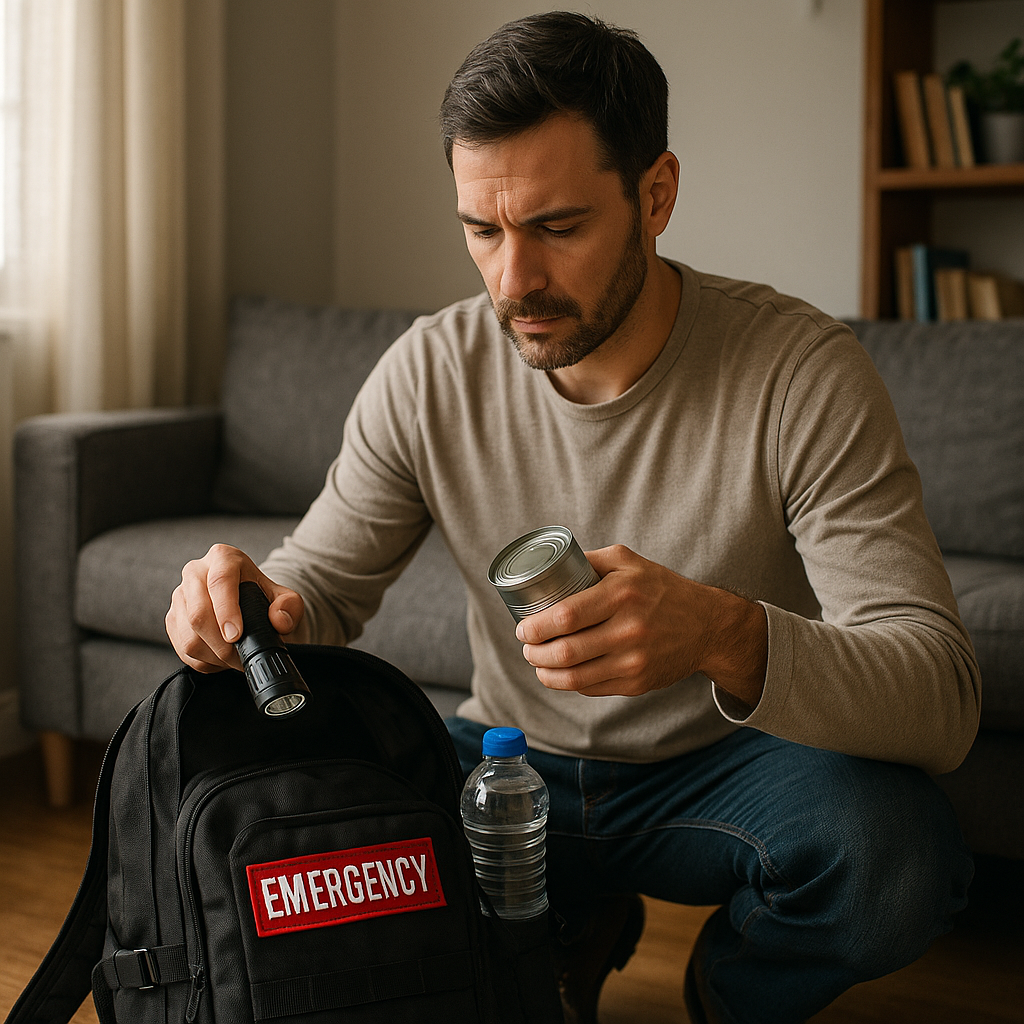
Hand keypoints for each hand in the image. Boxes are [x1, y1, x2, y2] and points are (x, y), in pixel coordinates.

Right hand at [165, 543, 305, 672]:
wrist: (246, 602)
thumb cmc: (263, 597)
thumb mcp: (285, 598)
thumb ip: (290, 607)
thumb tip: (279, 621)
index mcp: (224, 558)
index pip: (220, 582)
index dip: (226, 611)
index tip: (236, 636)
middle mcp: (196, 572)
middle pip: (198, 613)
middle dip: (221, 644)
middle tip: (241, 658)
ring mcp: (180, 596)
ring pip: (188, 635)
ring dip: (213, 656)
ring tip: (235, 659)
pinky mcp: (173, 618)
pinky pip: (181, 648)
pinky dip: (203, 661)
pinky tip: (220, 659)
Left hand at [514, 544, 766, 704]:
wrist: (707, 625)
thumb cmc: (663, 589)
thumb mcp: (630, 561)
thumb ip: (591, 559)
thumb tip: (549, 567)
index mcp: (622, 594)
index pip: (566, 616)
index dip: (536, 626)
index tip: (522, 627)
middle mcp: (629, 630)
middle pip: (565, 651)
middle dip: (534, 652)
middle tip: (526, 646)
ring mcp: (634, 661)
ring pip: (575, 678)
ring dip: (546, 673)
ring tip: (537, 663)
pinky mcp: (638, 684)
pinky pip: (592, 688)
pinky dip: (570, 683)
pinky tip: (562, 673)